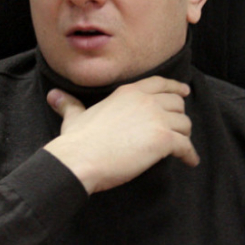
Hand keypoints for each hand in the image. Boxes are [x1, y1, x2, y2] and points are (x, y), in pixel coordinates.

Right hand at [43, 76, 198, 194]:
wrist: (80, 158)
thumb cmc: (77, 140)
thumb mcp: (74, 116)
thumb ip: (70, 104)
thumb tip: (54, 96)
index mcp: (128, 92)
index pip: (160, 84)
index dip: (175, 88)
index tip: (184, 92)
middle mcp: (145, 101)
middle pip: (177, 104)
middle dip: (180, 116)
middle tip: (178, 129)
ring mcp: (156, 119)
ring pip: (185, 124)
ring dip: (185, 136)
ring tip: (182, 147)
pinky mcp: (163, 139)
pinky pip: (186, 146)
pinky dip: (190, 154)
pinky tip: (190, 161)